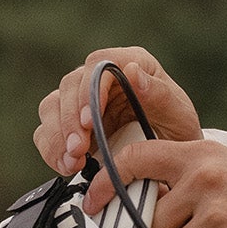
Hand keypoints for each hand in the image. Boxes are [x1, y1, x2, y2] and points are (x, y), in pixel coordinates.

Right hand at [34, 47, 201, 176]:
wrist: (171, 159)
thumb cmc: (178, 131)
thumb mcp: (178, 115)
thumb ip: (159, 93)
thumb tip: (132, 70)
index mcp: (129, 63)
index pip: (98, 65)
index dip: (88, 91)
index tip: (89, 120)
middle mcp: (101, 77)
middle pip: (70, 86)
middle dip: (70, 120)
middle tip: (78, 149)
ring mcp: (82, 101)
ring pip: (52, 107)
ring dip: (57, 136)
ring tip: (73, 161)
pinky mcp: (70, 125)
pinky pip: (47, 131)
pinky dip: (51, 149)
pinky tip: (66, 164)